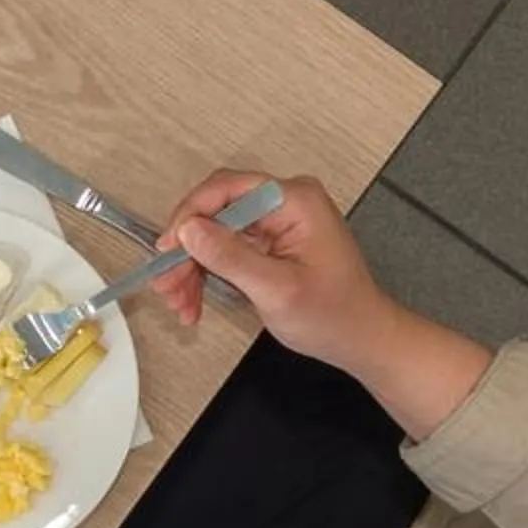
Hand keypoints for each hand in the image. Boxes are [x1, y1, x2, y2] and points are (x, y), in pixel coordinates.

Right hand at [149, 171, 400, 369]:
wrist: (361, 339)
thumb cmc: (333, 316)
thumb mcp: (277, 290)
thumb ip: (230, 256)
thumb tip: (188, 229)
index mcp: (295, 201)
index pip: (226, 189)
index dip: (190, 216)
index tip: (167, 249)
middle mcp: (285, 202)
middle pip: (215, 211)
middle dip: (187, 251)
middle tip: (167, 286)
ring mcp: (277, 221)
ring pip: (215, 232)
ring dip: (192, 267)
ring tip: (179, 303)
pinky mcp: (270, 241)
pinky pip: (226, 248)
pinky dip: (207, 273)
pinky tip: (194, 301)